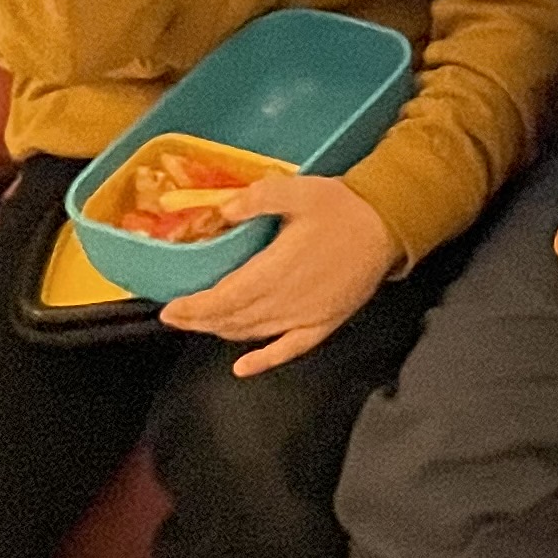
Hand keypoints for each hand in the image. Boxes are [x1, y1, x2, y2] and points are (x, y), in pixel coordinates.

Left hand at [158, 174, 397, 373]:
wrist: (387, 223)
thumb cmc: (341, 206)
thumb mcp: (298, 189)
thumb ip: (257, 198)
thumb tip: (220, 213)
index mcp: (276, 269)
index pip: (224, 297)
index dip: (194, 307)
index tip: (170, 308)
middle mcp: (286, 300)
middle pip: (232, 319)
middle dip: (200, 320)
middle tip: (175, 317)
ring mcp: (305, 317)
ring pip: (253, 333)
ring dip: (223, 332)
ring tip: (201, 325)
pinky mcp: (323, 324)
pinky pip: (288, 349)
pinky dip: (263, 360)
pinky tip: (243, 368)